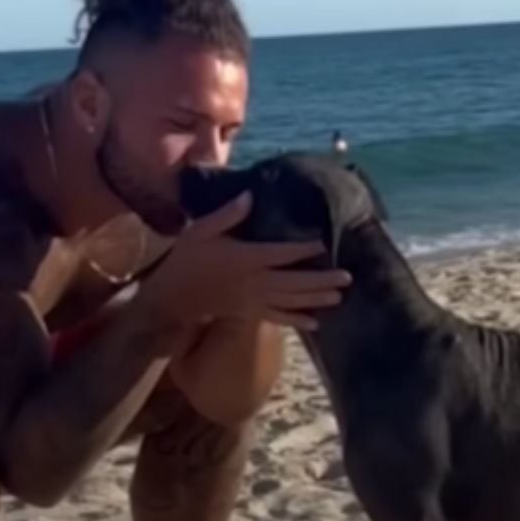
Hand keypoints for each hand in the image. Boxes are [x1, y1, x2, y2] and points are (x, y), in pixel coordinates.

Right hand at [136, 192, 349, 332]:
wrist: (173, 296)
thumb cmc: (187, 259)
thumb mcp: (200, 230)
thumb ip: (227, 215)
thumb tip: (250, 196)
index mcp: (244, 258)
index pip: (280, 254)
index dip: (302, 250)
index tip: (323, 244)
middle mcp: (252, 281)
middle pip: (293, 282)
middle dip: (321, 280)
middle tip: (347, 277)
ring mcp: (252, 300)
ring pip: (290, 301)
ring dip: (315, 299)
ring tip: (339, 296)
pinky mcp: (249, 313)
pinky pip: (277, 318)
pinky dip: (296, 321)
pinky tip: (315, 324)